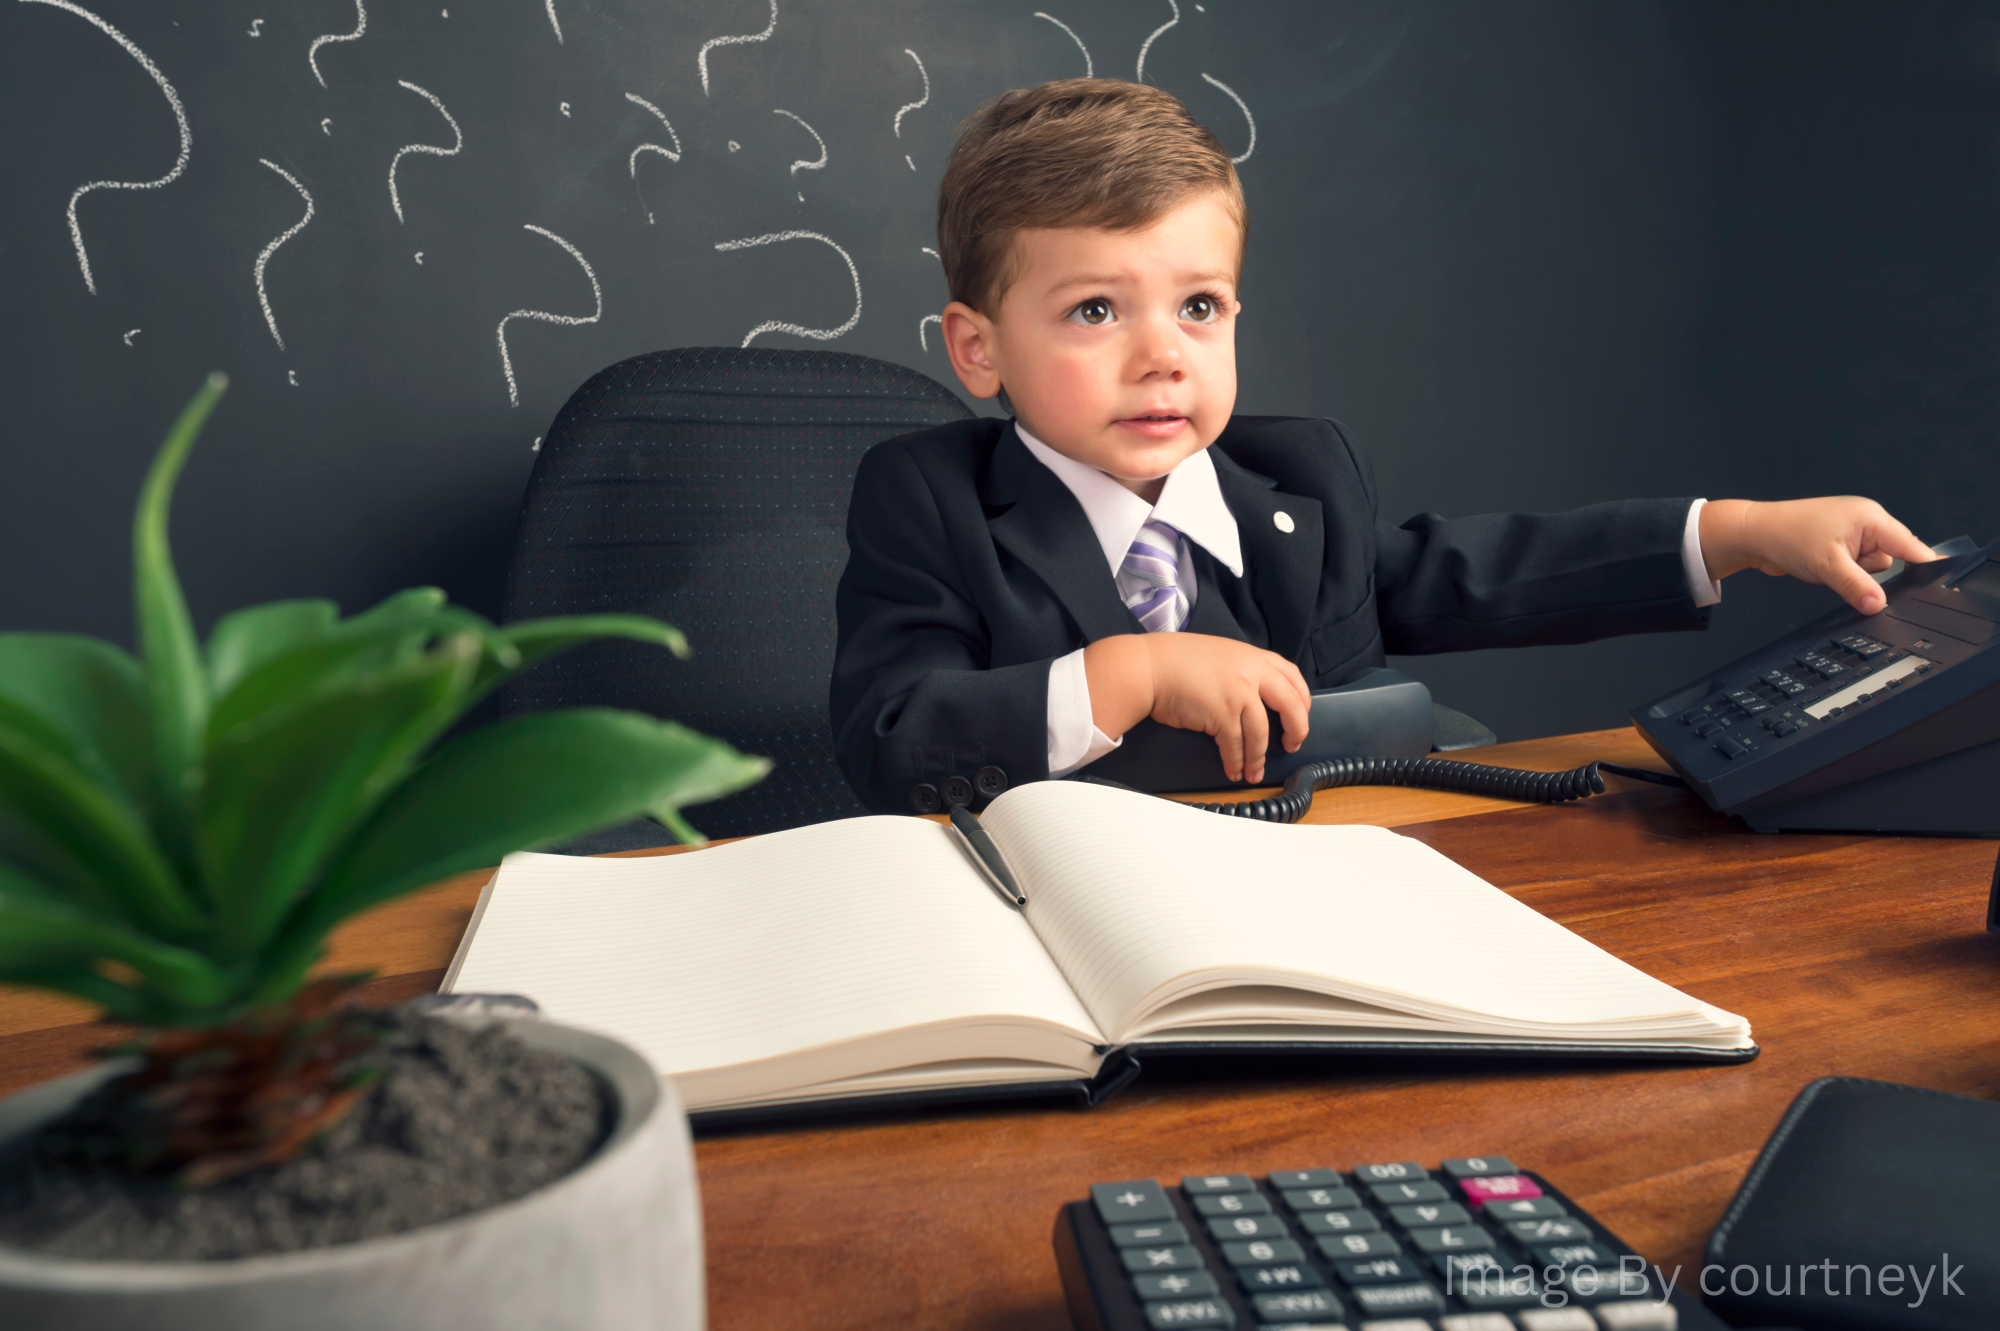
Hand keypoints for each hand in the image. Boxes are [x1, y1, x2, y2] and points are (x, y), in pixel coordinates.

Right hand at [1083, 633, 1310, 783]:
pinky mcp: (1222, 714)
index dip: (1301, 699)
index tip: (1301, 714)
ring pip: (1261, 734)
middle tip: (1292, 744)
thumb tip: (1252, 694)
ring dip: (1258, 757)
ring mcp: (1238, 694)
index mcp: (1251, 656)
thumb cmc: (1172, 660)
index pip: (1292, 676)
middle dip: (1297, 730)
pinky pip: (1236, 746)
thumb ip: (1240, 669)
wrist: (1147, 667)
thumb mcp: (1218, 654)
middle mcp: (1250, 673)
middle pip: (1290, 705)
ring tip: (1254, 772)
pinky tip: (1234, 770)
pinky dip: (1236, 762)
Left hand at [1699, 497, 1935, 614]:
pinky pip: (1853, 567)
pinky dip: (1841, 572)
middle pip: (1889, 559)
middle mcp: (1865, 522)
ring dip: (1851, 573)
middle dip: (1866, 571)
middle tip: (1840, 567)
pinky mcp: (1839, 545)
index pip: (1910, 544)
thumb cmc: (1786, 535)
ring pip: (1870, 567)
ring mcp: (1851, 534)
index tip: (1938, 580)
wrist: (1754, 534)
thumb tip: (1879, 604)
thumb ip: (1858, 587)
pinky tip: (1822, 565)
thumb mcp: (1828, 566)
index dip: (1923, 564)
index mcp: (1871, 517)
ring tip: (1825, 562)